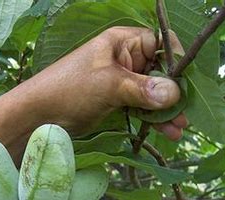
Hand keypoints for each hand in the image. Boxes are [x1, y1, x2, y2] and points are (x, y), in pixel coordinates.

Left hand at [16, 26, 187, 139]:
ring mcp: (120, 82)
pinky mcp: (115, 102)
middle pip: (160, 72)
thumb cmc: (69, 89)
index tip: (187, 85)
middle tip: (186, 115)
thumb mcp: (109, 85)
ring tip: (178, 130)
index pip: (161, 44)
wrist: (38, 116)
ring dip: (166, 111)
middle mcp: (124, 59)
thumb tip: (175, 93)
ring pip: (152, 93)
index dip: (176, 62)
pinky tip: (166, 132)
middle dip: (174, 93)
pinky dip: (152, 119)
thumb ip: (143, 88)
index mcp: (122, 43)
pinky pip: (141, 107)